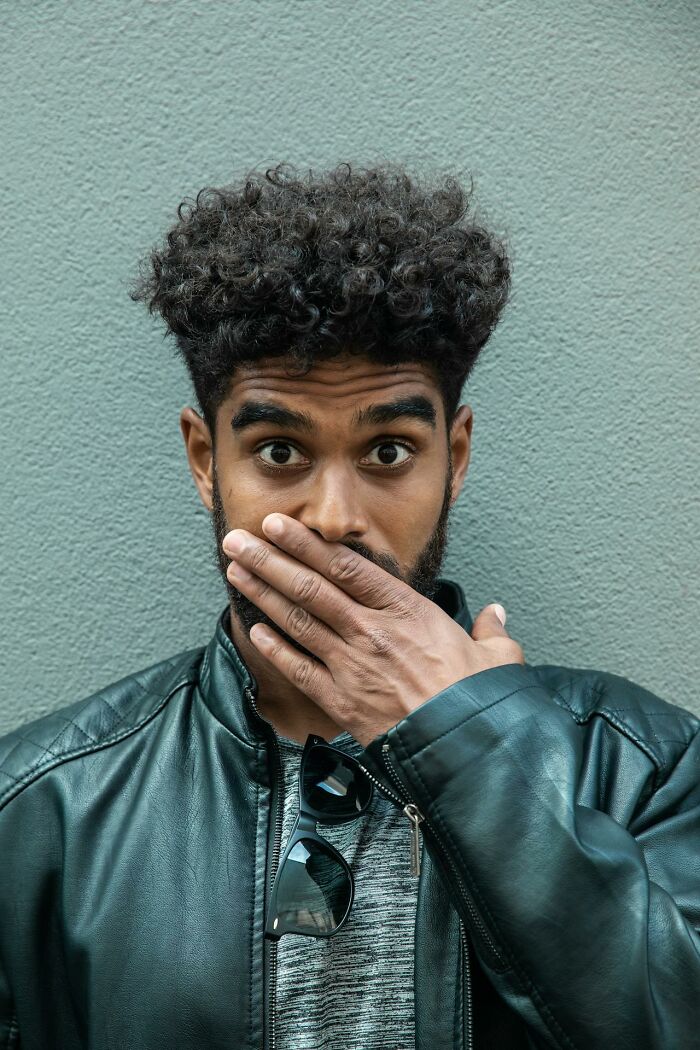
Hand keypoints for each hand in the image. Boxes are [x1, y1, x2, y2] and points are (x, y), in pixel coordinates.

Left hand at [222, 514, 524, 746]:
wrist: (466, 752)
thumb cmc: (481, 701)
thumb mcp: (496, 658)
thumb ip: (490, 632)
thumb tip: (496, 615)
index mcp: (407, 611)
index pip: (347, 567)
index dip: (307, 543)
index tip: (280, 525)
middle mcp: (372, 632)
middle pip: (311, 588)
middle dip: (270, 561)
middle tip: (238, 540)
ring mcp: (353, 666)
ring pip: (298, 622)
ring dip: (263, 595)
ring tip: (236, 572)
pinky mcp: (342, 702)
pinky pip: (300, 670)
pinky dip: (275, 650)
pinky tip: (254, 632)